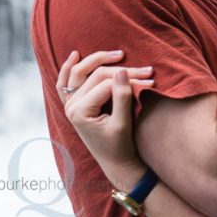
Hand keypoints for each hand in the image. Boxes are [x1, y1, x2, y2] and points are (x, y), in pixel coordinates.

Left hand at [56, 50, 153, 189]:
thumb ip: (122, 96)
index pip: (106, 83)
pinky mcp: (74, 104)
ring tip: (119, 54)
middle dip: (123, 70)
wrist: (115, 162)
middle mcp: (71, 106)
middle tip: (147, 70)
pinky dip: (69, 68)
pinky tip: (75, 54)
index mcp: (79, 112)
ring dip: (98, 60)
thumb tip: (122, 71)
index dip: (130, 78)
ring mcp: (70, 105)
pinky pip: (66, 83)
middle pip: (96, 75)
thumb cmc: (120, 145)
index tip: (151, 78)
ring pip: (80, 72)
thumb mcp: (123, 122)